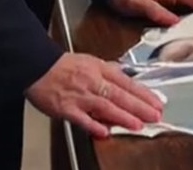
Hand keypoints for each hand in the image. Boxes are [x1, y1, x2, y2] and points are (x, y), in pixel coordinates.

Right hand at [25, 53, 162, 138]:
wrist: (36, 65)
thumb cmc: (61, 65)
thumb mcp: (88, 61)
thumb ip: (106, 70)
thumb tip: (123, 75)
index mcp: (97, 68)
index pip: (124, 81)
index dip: (141, 92)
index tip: (156, 102)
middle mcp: (91, 80)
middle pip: (118, 94)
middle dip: (138, 106)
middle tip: (154, 115)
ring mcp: (79, 95)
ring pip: (104, 105)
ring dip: (122, 116)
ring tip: (138, 124)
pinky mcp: (66, 108)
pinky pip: (82, 118)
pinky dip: (93, 125)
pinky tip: (105, 132)